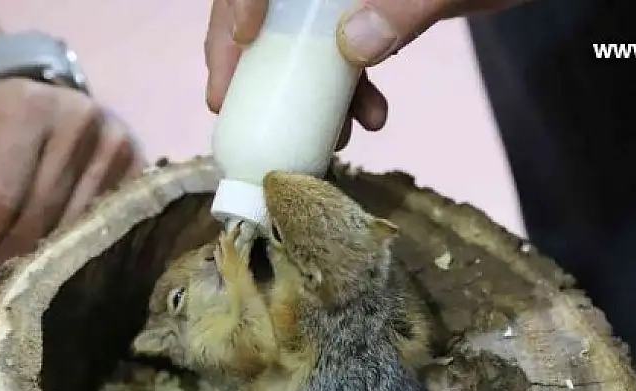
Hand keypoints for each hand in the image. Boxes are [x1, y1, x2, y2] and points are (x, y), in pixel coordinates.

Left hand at [0, 77, 144, 276]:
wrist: (24, 107)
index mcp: (23, 108)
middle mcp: (81, 122)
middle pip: (34, 225)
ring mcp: (120, 148)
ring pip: (69, 239)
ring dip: (31, 259)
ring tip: (8, 244)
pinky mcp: (142, 173)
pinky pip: (102, 238)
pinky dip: (68, 252)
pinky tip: (47, 244)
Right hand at [204, 0, 523, 145]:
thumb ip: (407, 6)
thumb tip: (354, 47)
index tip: (243, 38)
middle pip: (269, 1)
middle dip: (248, 53)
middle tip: (228, 104)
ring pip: (302, 33)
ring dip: (305, 87)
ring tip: (326, 133)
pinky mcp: (373, 9)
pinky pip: (342, 49)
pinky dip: (348, 88)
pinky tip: (370, 116)